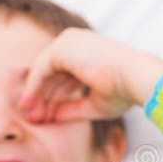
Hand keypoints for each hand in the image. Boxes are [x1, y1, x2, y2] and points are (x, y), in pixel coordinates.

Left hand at [18, 28, 162, 122]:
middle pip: (52, 74)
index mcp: (87, 52)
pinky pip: (39, 71)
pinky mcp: (61, 48)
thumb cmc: (122, 91)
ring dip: (35, 96)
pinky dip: (33, 88)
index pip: (64, 76)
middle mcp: (76, 43)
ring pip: (43, 72)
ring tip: (31, 117)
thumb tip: (52, 118)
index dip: (54, 97)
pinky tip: (29, 105)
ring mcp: (68, 43)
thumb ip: (71, 109)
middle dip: (42, 98)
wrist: (134, 78)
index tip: (46, 117)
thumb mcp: (93, 104)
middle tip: (33, 118)